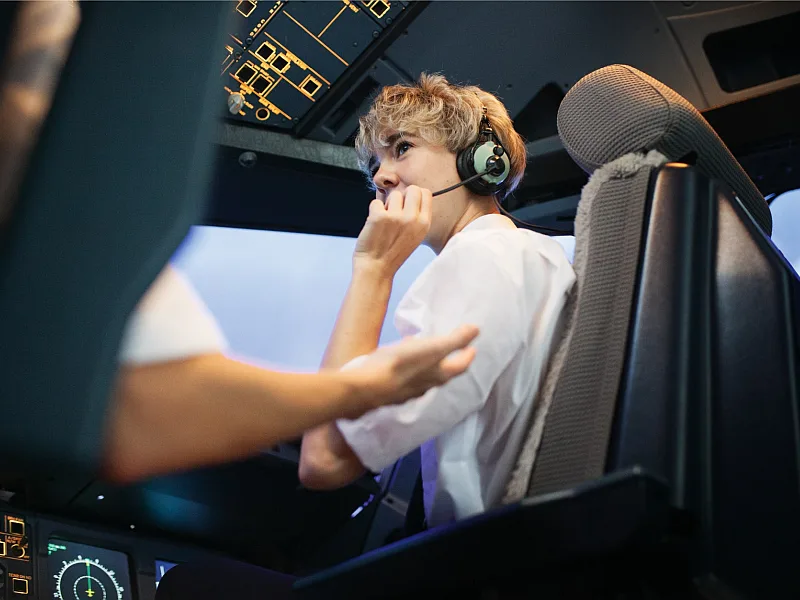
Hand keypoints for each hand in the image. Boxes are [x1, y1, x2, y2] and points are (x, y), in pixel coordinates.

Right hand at [345, 324, 478, 414]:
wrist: (365, 387)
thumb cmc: (400, 364)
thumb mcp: (431, 348)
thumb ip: (454, 340)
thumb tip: (477, 330)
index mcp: (439, 376)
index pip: (460, 366)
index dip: (467, 356)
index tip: (472, 348)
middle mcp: (426, 386)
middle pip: (443, 374)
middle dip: (449, 362)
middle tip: (453, 350)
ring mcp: (407, 391)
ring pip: (423, 377)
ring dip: (428, 364)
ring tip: (425, 351)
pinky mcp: (390, 390)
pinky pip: (405, 376)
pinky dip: (409, 366)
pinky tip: (400, 359)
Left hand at [353, 185, 431, 276]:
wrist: (376, 268)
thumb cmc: (393, 253)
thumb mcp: (415, 236)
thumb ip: (417, 217)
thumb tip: (412, 196)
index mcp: (424, 224)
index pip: (426, 193)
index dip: (415, 195)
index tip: (408, 204)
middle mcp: (413, 219)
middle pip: (412, 189)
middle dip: (402, 197)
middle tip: (395, 212)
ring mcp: (396, 217)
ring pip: (394, 195)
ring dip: (387, 205)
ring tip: (385, 222)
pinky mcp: (379, 217)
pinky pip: (376, 202)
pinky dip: (373, 211)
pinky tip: (375, 225)